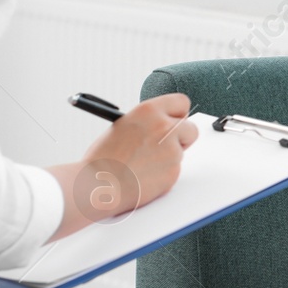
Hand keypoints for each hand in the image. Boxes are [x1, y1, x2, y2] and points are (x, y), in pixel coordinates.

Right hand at [45, 93, 197, 240]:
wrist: (97, 185)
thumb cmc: (103, 159)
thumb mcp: (123, 126)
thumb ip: (147, 123)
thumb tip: (162, 126)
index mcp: (149, 110)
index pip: (181, 102)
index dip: (178, 113)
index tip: (175, 120)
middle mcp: (164, 127)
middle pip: (191, 129)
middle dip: (182, 137)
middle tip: (167, 145)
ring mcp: (172, 151)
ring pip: (181, 152)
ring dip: (169, 157)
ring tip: (143, 164)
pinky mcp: (173, 172)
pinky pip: (174, 170)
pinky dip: (163, 174)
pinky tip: (144, 176)